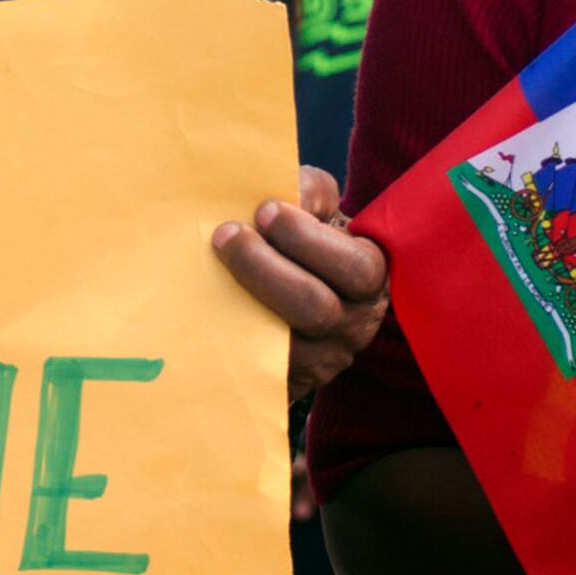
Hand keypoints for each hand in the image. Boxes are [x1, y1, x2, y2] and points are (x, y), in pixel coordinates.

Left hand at [211, 167, 387, 398]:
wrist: (286, 293)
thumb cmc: (302, 240)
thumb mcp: (317, 210)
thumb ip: (310, 190)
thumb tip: (286, 190)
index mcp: (369, 278)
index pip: (356, 266)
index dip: (307, 238)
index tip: (264, 210)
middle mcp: (355, 325)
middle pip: (315, 306)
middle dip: (263, 266)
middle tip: (225, 234)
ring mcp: (323, 361)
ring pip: (286, 344)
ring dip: (243, 300)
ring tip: (210, 264)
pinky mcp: (290, 384)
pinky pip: (258, 369)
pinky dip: (231, 336)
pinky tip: (205, 305)